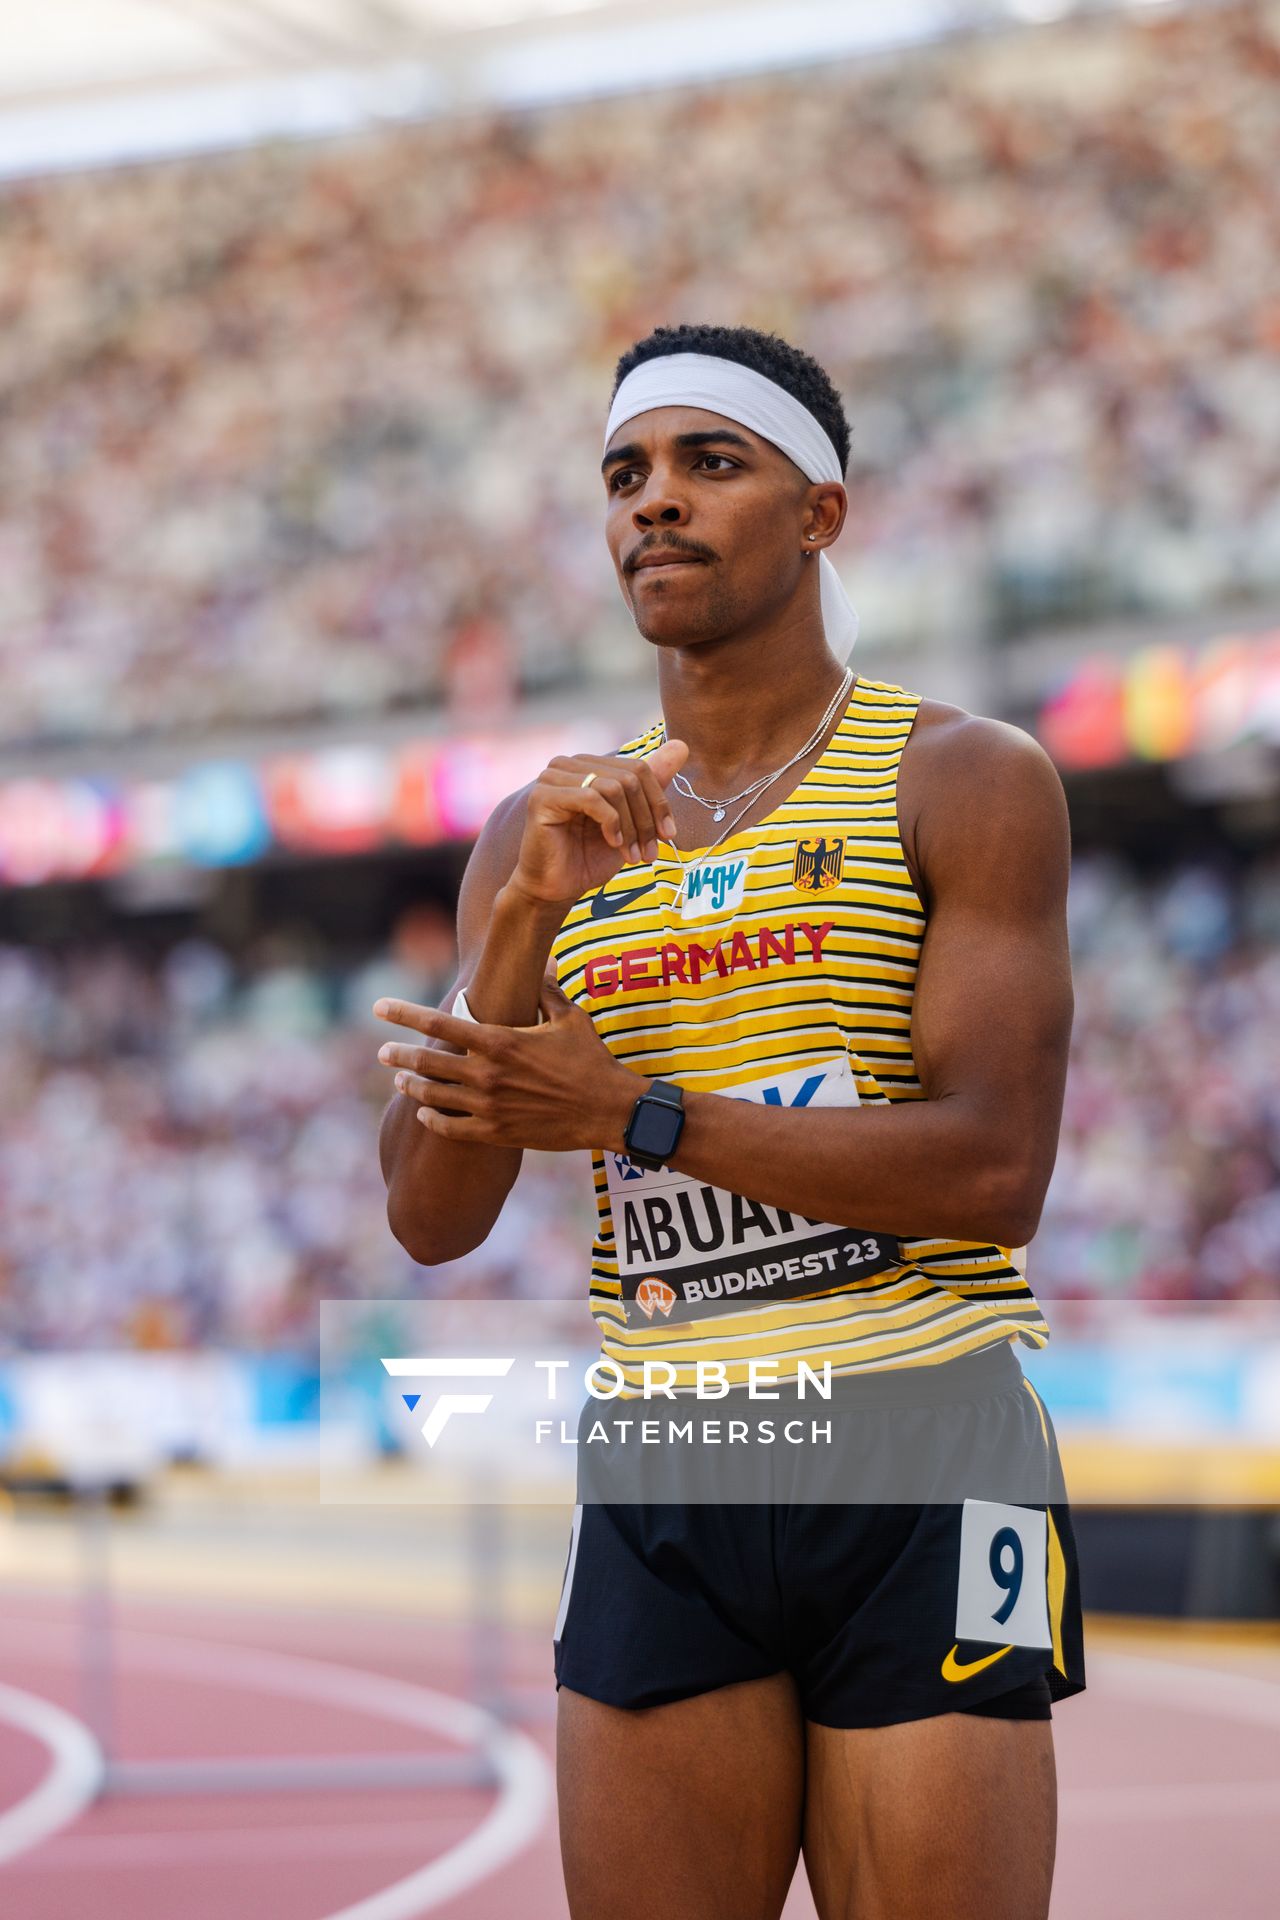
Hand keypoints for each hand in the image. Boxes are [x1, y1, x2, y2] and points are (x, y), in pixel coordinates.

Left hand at [375, 981, 646, 1150]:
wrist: (607, 1110)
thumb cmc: (591, 1060)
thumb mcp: (570, 1018)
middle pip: (426, 1062)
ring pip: (433, 1096)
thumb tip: (542, 961)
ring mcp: (488, 1106)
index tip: (378, 1007)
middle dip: (398, 1055)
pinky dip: (433, 1119)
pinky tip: (425, 1112)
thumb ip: (547, 990)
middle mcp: (486, 1073)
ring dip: (411, 1086)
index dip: (403, 1013)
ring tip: (399, 1080)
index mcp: (499, 1040)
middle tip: (383, 1052)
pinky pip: (450, 1128)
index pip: (438, 1022)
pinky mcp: (495, 1134)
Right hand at [510, 739, 687, 906]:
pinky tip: (612, 843)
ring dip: (630, 827)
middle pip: (629, 778)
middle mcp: (569, 764)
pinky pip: (591, 798)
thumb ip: (652, 784)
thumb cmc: (590, 856)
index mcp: (589, 765)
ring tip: (631, 855)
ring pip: (613, 788)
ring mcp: (552, 777)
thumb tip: (682, 745)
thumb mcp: (631, 822)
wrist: (556, 888)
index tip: (669, 836)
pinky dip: (610, 823)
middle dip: (646, 819)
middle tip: (650, 852)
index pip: (638, 769)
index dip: (659, 802)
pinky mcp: (542, 796)